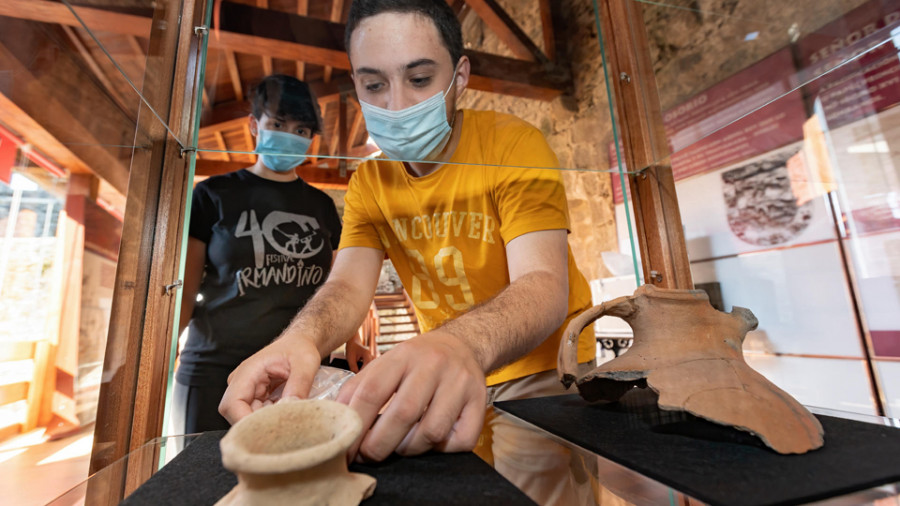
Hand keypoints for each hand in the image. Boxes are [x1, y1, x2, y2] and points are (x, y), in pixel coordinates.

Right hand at [218, 335, 322, 423]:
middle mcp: (241, 384)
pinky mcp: (255, 400)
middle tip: (284, 428)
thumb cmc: (299, 349)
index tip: (268, 430)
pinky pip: (257, 417)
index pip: (232, 405)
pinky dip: (271, 421)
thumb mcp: (305, 363)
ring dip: (266, 424)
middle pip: (237, 416)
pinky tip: (286, 416)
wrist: (299, 344)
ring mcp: (246, 393)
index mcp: (247, 372)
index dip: (245, 422)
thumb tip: (291, 406)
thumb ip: (299, 385)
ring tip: (287, 421)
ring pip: (247, 419)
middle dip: (258, 426)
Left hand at [336, 331, 486, 461]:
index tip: (344, 447)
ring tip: (401, 446)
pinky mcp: (480, 401)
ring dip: (410, 449)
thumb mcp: (386, 363)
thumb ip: (359, 388)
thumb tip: (334, 421)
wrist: (461, 345)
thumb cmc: (416, 361)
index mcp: (403, 355)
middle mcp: (433, 365)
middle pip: (403, 414)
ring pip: (431, 431)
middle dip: (379, 444)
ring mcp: (459, 383)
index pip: (372, 391)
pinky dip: (441, 449)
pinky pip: (459, 440)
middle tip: (369, 456)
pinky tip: (431, 441)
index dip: (354, 424)